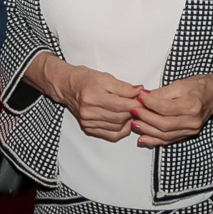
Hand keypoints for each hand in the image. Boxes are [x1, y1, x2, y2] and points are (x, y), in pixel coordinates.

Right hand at [26, 54, 141, 142]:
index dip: (135, 103)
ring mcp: (87, 122)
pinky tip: (125, 122)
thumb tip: (140, 92)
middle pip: (119, 117)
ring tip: (133, 112)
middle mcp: (88, 112)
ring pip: (117, 127)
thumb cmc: (85, 80)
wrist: (68, 87)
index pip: (120, 105)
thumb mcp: (106, 78)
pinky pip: (111, 135)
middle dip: (134, 112)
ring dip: (129, 121)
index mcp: (92, 97)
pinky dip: (121, 130)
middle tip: (142, 106)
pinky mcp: (88, 129)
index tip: (144, 100)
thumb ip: (124, 87)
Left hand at [131, 75, 212, 147]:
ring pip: (165, 135)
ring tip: (134, 124)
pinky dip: (155, 140)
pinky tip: (143, 138)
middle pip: (164, 124)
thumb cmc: (199, 87)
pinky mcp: (188, 135)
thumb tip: (144, 98)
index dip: (149, 104)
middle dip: (145, 119)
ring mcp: (191, 130)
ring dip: (147, 131)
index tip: (138, 98)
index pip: (165, 108)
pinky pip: (169, 140)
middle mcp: (193, 121)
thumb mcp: (180, 84)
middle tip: (133, 111)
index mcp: (192, 105)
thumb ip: (162, 93)